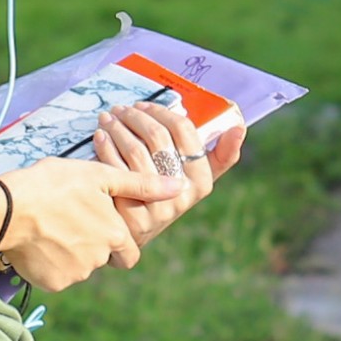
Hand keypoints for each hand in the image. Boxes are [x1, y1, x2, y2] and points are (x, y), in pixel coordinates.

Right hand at [0, 152, 187, 292]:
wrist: (7, 208)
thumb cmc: (53, 185)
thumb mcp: (99, 176)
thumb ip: (141, 185)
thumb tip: (179, 187)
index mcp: (115, 234)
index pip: (129, 252)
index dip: (118, 241)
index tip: (101, 228)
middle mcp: (99, 259)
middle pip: (102, 257)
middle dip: (91, 245)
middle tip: (70, 222)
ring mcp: (75, 274)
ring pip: (79, 266)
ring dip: (70, 252)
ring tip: (51, 227)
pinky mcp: (52, 283)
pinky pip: (56, 275)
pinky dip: (50, 263)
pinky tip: (38, 241)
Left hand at [92, 103, 235, 241]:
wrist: (133, 236)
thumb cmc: (165, 195)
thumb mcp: (195, 180)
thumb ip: (220, 155)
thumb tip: (240, 127)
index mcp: (201, 180)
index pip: (184, 131)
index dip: (162, 112)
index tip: (144, 104)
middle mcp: (182, 194)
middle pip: (158, 138)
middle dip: (136, 117)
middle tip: (121, 109)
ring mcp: (156, 207)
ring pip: (135, 151)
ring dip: (118, 128)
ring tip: (108, 118)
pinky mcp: (130, 215)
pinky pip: (115, 171)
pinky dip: (105, 148)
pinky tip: (100, 136)